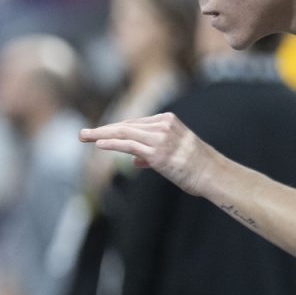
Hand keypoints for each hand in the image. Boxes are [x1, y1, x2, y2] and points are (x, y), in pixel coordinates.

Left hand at [80, 112, 211, 195]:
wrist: (213, 174)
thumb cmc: (195, 166)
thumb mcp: (173, 154)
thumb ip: (151, 154)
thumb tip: (135, 160)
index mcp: (167, 120)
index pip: (133, 123)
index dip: (113, 129)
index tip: (98, 134)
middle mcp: (162, 125)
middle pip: (125, 125)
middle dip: (102, 130)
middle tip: (82, 134)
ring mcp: (160, 138)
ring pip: (124, 133)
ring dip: (101, 135)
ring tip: (84, 137)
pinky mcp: (157, 152)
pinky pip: (129, 145)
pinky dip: (112, 144)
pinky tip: (99, 144)